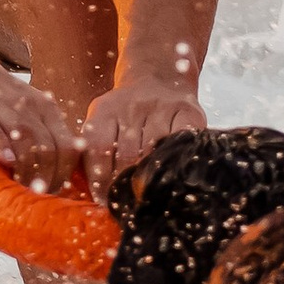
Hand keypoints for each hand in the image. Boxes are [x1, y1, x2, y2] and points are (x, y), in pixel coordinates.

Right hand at [0, 54, 84, 193]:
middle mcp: (29, 108)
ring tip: (22, 195)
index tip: (54, 199)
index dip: (64, 178)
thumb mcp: (23, 114)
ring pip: (25, 142)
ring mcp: (0, 107)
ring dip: (27, 172)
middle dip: (46, 182)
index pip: (68, 150)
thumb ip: (37, 141)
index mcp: (46, 111)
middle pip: (49, 151)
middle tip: (35, 204)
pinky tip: (3, 161)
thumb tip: (50, 185)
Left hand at [79, 79, 203, 201]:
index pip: (98, 147)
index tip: (104, 201)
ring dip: (148, 177)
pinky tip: (170, 175)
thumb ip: (96, 152)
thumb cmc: (127, 114)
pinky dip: (174, 160)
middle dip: (124, 184)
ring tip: (145, 196)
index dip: (100, 179)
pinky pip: (181, 140)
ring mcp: (162, 106)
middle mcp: (133, 105)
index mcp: (105, 110)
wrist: (159, 77)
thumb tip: (97, 196)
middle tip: (126, 205)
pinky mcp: (188, 111)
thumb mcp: (104, 122)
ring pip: (153, 149)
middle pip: (126, 153)